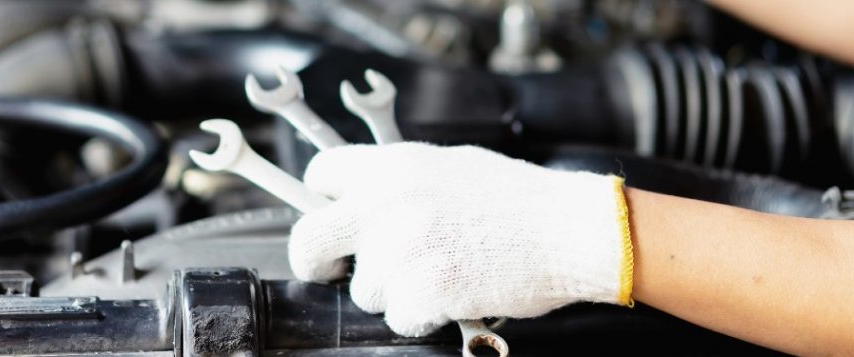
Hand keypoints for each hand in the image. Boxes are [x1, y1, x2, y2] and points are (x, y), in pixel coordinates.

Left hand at [288, 142, 632, 335]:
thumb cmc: (518, 201)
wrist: (570, 228)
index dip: (320, 201)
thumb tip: (362, 199)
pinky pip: (398, 319)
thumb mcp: (448, 166)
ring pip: (364, 290)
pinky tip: (450, 297)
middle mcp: (387, 202)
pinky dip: (422, 318)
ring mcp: (403, 247)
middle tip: (334, 270)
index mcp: (392, 165)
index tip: (331, 218)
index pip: (319, 174)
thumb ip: (398, 181)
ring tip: (436, 276)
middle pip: (309, 239)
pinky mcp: (425, 288)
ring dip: (394, 293)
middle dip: (317, 262)